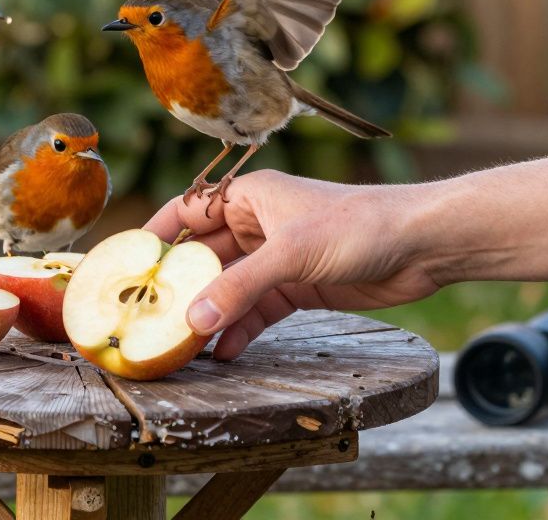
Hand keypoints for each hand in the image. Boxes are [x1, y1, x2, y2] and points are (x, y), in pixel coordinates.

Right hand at [143, 170, 442, 359]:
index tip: (125, 267)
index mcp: (247, 196)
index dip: (154, 237)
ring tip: (182, 344)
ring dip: (208, 313)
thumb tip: (193, 321)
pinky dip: (240, 328)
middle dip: (178, 286)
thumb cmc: (358, 226)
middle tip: (148, 316)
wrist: (421, 245)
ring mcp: (277, 257)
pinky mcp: (298, 286)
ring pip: (229, 287)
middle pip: (203, 256)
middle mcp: (257, 223)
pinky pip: (257, 308)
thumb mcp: (289, 255)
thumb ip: (240, 288)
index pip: (186, 212)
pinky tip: (224, 350)